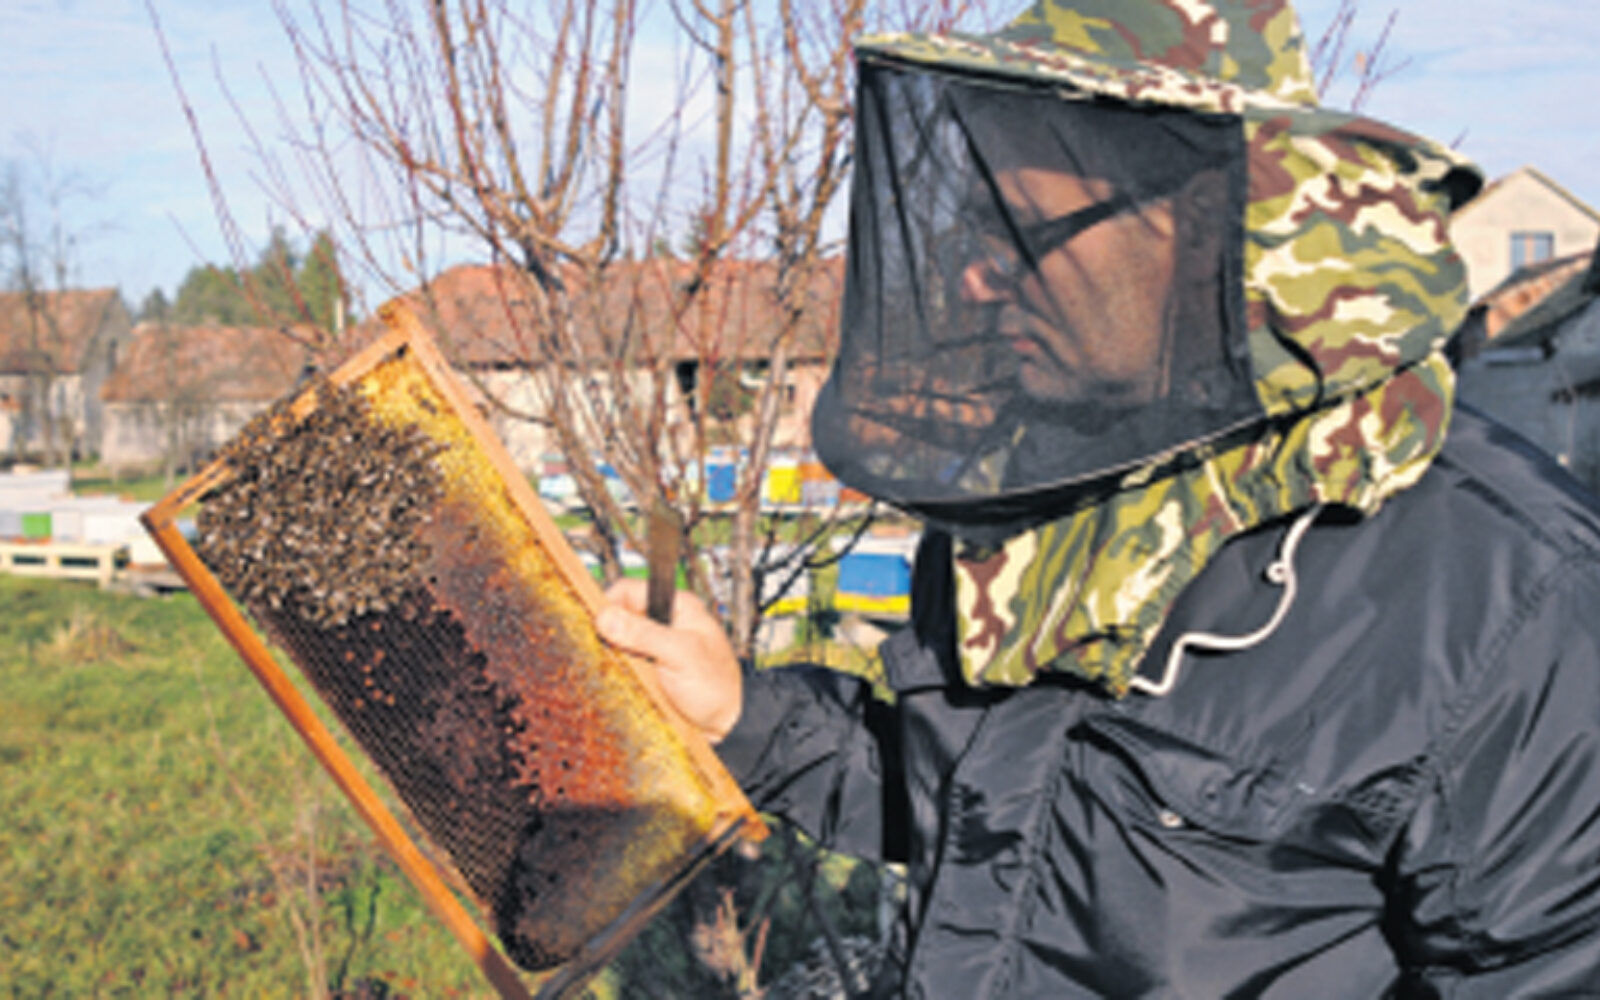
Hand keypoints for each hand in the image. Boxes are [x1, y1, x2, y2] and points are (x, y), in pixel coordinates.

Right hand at [595, 579, 742, 742]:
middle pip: (620, 617)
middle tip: (605, 651)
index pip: (629, 591)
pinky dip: (616, 672)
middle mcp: (663, 624)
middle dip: (608, 633)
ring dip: (612, 655)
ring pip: (617, 643)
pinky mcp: (647, 671)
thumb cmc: (719, 687)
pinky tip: (619, 681)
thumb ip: (644, 634)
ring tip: (616, 669)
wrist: (726, 726)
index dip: (608, 604)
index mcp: (677, 607)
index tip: (594, 624)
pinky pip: (621, 665)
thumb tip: (607, 617)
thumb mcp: (681, 654)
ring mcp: (654, 649)